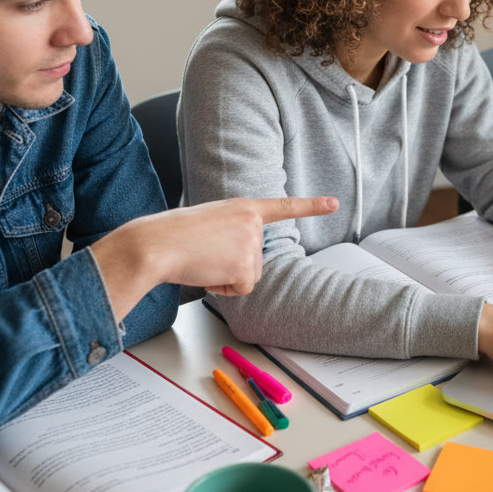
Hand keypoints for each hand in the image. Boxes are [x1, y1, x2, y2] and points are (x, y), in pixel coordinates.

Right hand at [92, 196, 339, 318]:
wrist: (158, 244)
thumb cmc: (173, 234)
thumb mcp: (209, 222)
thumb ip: (231, 232)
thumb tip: (238, 259)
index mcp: (242, 207)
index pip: (283, 206)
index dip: (311, 205)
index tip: (334, 202)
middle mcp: (252, 223)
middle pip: (256, 259)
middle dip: (232, 265)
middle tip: (205, 254)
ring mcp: (251, 244)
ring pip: (249, 276)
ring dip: (226, 277)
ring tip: (203, 261)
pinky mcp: (245, 266)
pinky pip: (241, 289)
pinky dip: (224, 288)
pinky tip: (207, 272)